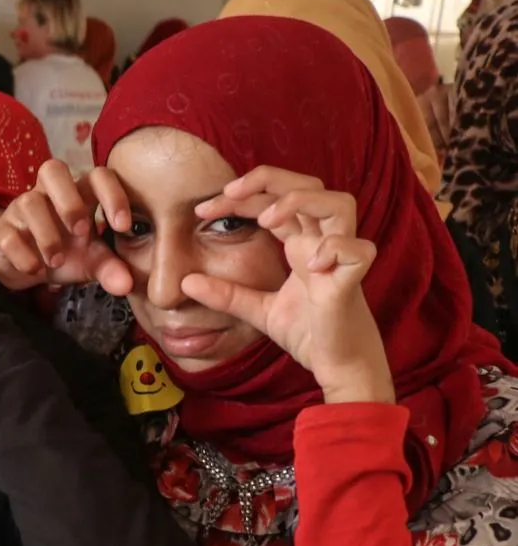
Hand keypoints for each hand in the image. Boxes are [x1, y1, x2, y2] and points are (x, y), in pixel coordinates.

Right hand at [0, 159, 135, 293]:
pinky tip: (35, 269)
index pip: (97, 176)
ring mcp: (21, 209)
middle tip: (81, 232)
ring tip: (57, 261)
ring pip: (29, 202)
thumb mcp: (91, 261)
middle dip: (69, 201)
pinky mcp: (2, 230)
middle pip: (52, 169)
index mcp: (79, 193)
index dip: (112, 194)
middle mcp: (49, 194)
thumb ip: (110, 268)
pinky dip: (22, 253)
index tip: (123, 226)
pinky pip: (7, 233)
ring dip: (46, 234)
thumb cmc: (65, 253)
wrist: (25, 266)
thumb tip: (126, 286)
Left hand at [181, 166, 390, 402]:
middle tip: (230, 191)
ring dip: (302, 201)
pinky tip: (309, 266)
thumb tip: (186, 281)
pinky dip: (336, 249)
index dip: (240, 197)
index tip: (203, 210)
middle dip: (269, 179)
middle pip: (309, 185)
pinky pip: (360, 250)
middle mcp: (321, 243)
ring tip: (268, 219)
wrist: (336, 366)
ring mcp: (339, 260)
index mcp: (301, 243)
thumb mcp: (257, 310)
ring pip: (341, 204)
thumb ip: (226, 294)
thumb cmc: (308, 332)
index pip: (274, 201)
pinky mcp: (352, 283)